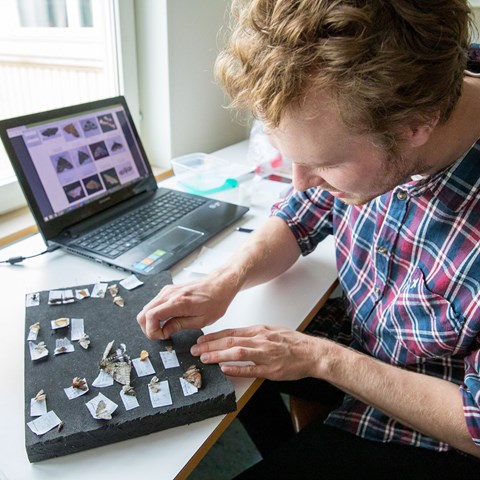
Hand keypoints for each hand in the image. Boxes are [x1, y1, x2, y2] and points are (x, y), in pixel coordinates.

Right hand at [136, 274, 237, 339]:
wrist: (220, 285)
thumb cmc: (215, 301)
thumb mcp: (201, 320)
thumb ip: (179, 326)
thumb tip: (164, 332)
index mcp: (178, 302)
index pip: (150, 316)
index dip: (151, 331)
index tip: (162, 337)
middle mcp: (169, 294)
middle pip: (143, 313)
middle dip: (148, 328)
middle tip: (161, 336)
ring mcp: (167, 291)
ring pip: (146, 308)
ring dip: (151, 322)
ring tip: (166, 329)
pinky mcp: (168, 290)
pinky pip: (154, 304)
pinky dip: (155, 314)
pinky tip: (168, 320)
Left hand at [190, 325, 323, 379]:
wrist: (312, 353)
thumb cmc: (293, 343)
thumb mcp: (272, 331)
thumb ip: (254, 335)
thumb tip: (236, 338)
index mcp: (259, 331)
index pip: (231, 332)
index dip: (214, 336)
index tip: (201, 339)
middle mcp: (260, 340)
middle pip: (230, 341)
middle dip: (210, 345)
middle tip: (195, 349)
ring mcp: (265, 355)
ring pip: (237, 353)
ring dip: (218, 355)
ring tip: (204, 358)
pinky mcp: (271, 370)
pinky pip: (251, 369)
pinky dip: (236, 369)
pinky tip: (225, 369)